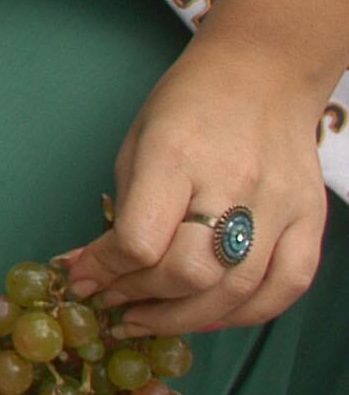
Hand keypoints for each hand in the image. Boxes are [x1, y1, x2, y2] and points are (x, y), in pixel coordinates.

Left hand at [58, 40, 327, 332]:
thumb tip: (90, 268)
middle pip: (190, 273)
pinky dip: (245, 313)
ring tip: (147, 320)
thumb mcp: (137, 144)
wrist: (263, 75)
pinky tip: (208, 315)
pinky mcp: (313, 219)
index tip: (82, 278)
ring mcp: (281, 205)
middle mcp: (234, 184)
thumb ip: (123, 210)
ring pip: (237, 290)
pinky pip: (286, 287)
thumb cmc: (187, 107)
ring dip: (185, 318)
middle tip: (112, 304)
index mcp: (175, 156)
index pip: (140, 239)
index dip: (105, 269)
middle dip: (141, 298)